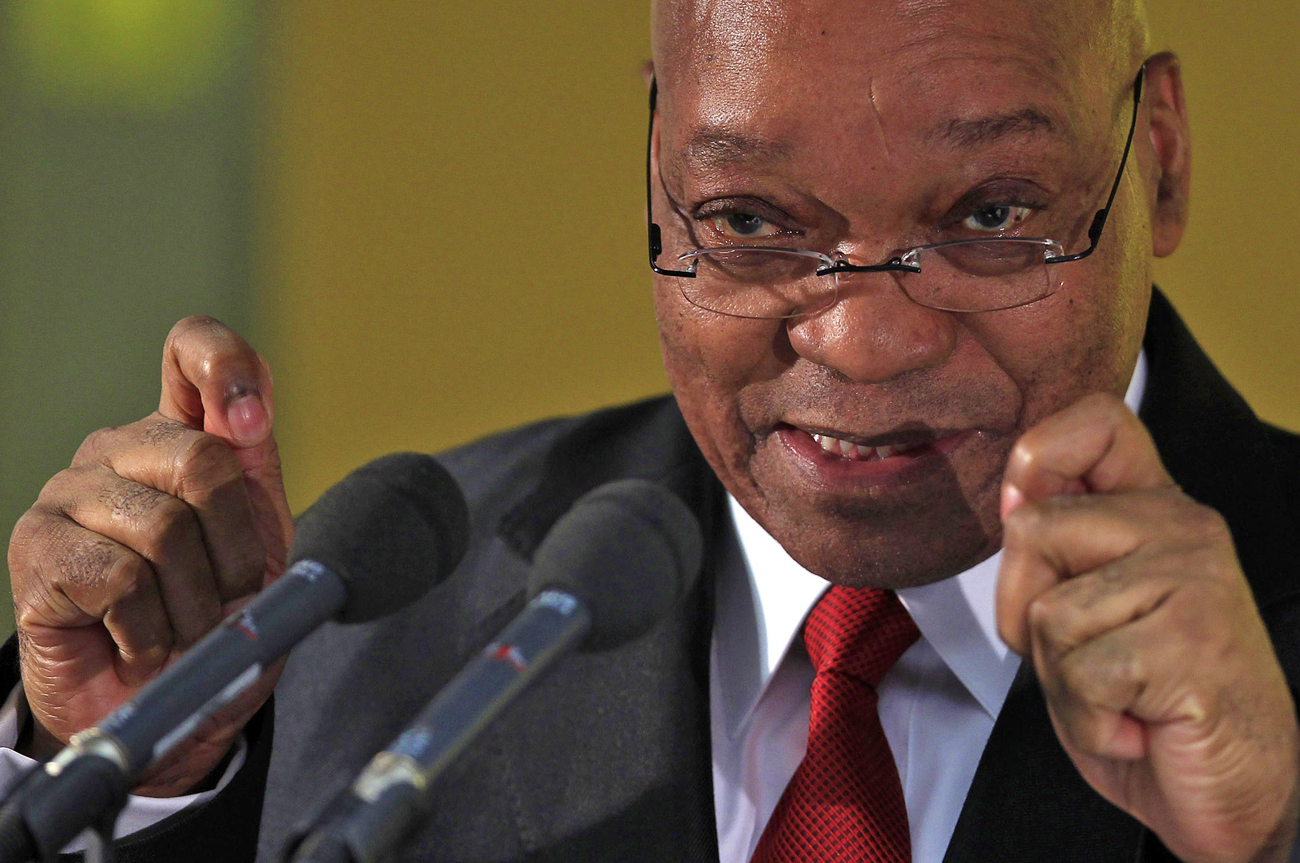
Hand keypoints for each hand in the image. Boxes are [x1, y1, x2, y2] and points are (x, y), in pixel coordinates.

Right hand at [7, 316, 294, 796]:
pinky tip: (141, 644)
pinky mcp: (37, 547)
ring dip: (195, 604)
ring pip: (166, 530)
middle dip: (236, 551)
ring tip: (181, 630)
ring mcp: (70, 493)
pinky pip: (122, 581)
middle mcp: (121, 451)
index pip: (194, 349)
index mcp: (184, 438)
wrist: (163, 706)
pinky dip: (152, 632)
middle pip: (203, 460)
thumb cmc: (215, 623)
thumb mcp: (261, 549)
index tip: (251, 424)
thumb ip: (257, 482)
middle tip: (226, 599)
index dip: (229, 367)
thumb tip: (248, 422)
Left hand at [996, 393, 1299, 862]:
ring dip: (1063, 681)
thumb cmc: (1147, 704)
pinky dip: (1091, 722)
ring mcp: (1196, 581)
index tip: (1026, 506)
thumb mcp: (1082, 616)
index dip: (1039, 452)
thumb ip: (1054, 554)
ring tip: (1122, 697)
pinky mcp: (1196, 642)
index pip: (1098, 422)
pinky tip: (1138, 728)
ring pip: (1051, 612)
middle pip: (1033, 528)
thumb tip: (1016, 498)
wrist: (1231, 795)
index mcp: (1154, 512)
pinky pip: (1082, 673)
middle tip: (1087, 658)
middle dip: (1025, 613)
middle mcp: (1183, 529)